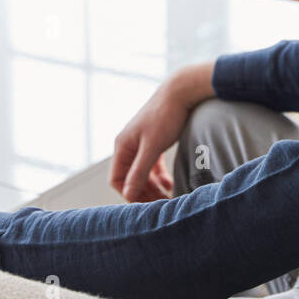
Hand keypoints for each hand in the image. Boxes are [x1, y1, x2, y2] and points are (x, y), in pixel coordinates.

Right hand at [110, 61, 214, 202]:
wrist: (181, 91)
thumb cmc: (165, 116)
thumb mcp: (152, 147)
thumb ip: (139, 171)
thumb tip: (128, 195)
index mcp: (123, 146)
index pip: (117, 179)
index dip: (129, 194)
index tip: (145, 206)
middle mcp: (129, 145)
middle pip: (131, 178)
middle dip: (144, 193)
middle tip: (160, 206)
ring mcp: (141, 143)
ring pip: (143, 173)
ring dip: (153, 187)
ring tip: (167, 199)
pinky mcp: (155, 140)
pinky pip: (153, 165)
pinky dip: (161, 177)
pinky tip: (170, 185)